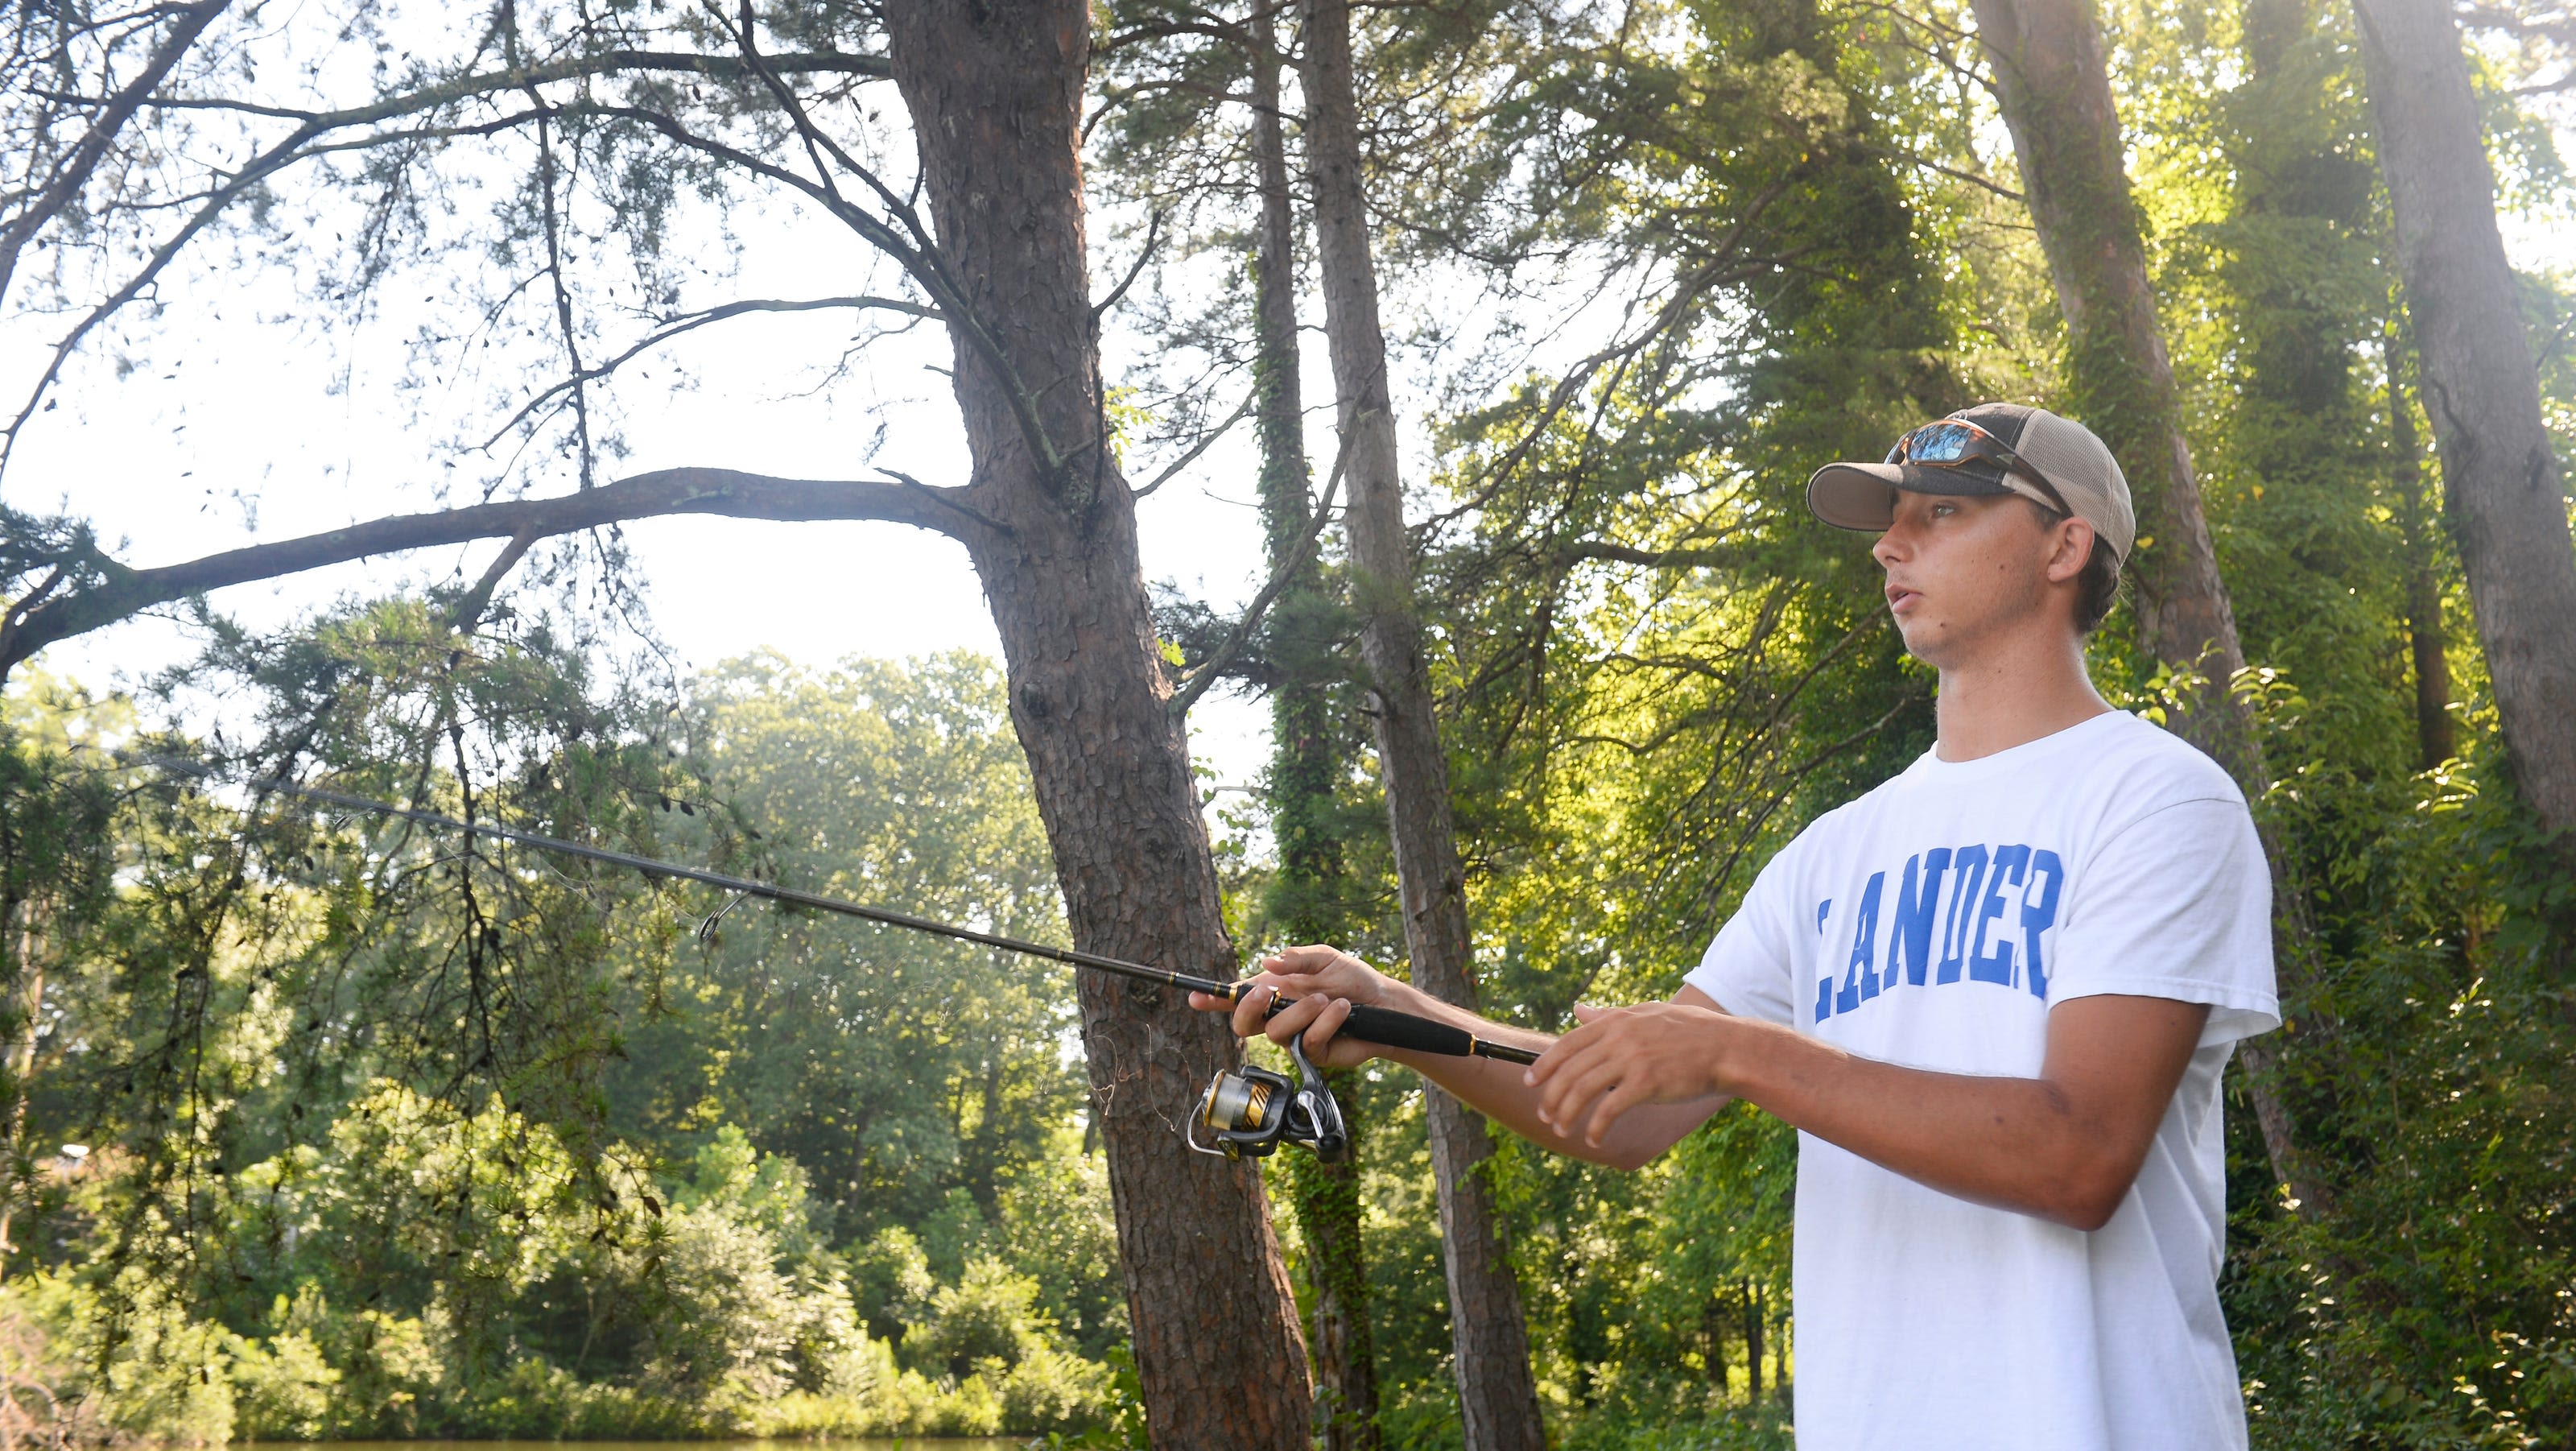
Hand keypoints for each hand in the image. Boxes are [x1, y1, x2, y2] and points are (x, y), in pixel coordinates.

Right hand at [1187, 944, 1397, 1069]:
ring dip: (1302, 1011)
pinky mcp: (1312, 1054)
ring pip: (1276, 1032)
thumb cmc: (1352, 979)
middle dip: (1249, 1008)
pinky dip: (1326, 1021)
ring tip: (1328, 999)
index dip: (1213, 999)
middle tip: (1268, 993)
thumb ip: (1297, 959)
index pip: (1237, 997)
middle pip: (1243, 1023)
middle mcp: (1279, 1016)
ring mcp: (1294, 1037)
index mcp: (1275, 991)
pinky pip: (1307, 1041)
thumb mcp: (1325, 958)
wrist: (1383, 1004)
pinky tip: (1343, 1010)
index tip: (1195, 997)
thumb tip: (1268, 962)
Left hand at [1527, 1000, 1730, 1147]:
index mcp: (1616, 1020)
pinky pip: (1609, 1109)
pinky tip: (1594, 1139)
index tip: (1531, 1081)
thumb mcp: (1645, 1013)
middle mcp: (1619, 1037)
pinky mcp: (1647, 1084)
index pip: (1568, 1043)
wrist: (1727, 1047)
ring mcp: (1632, 1060)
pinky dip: (1595, 1127)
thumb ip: (1608, 1015)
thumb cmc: (1690, 1032)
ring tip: (1561, 1129)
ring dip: (1566, 1113)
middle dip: (1550, 1095)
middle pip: (1570, 1070)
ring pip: (1582, 1090)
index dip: (1545, 1064)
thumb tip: (1577, 1010)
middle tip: (1544, 1114)